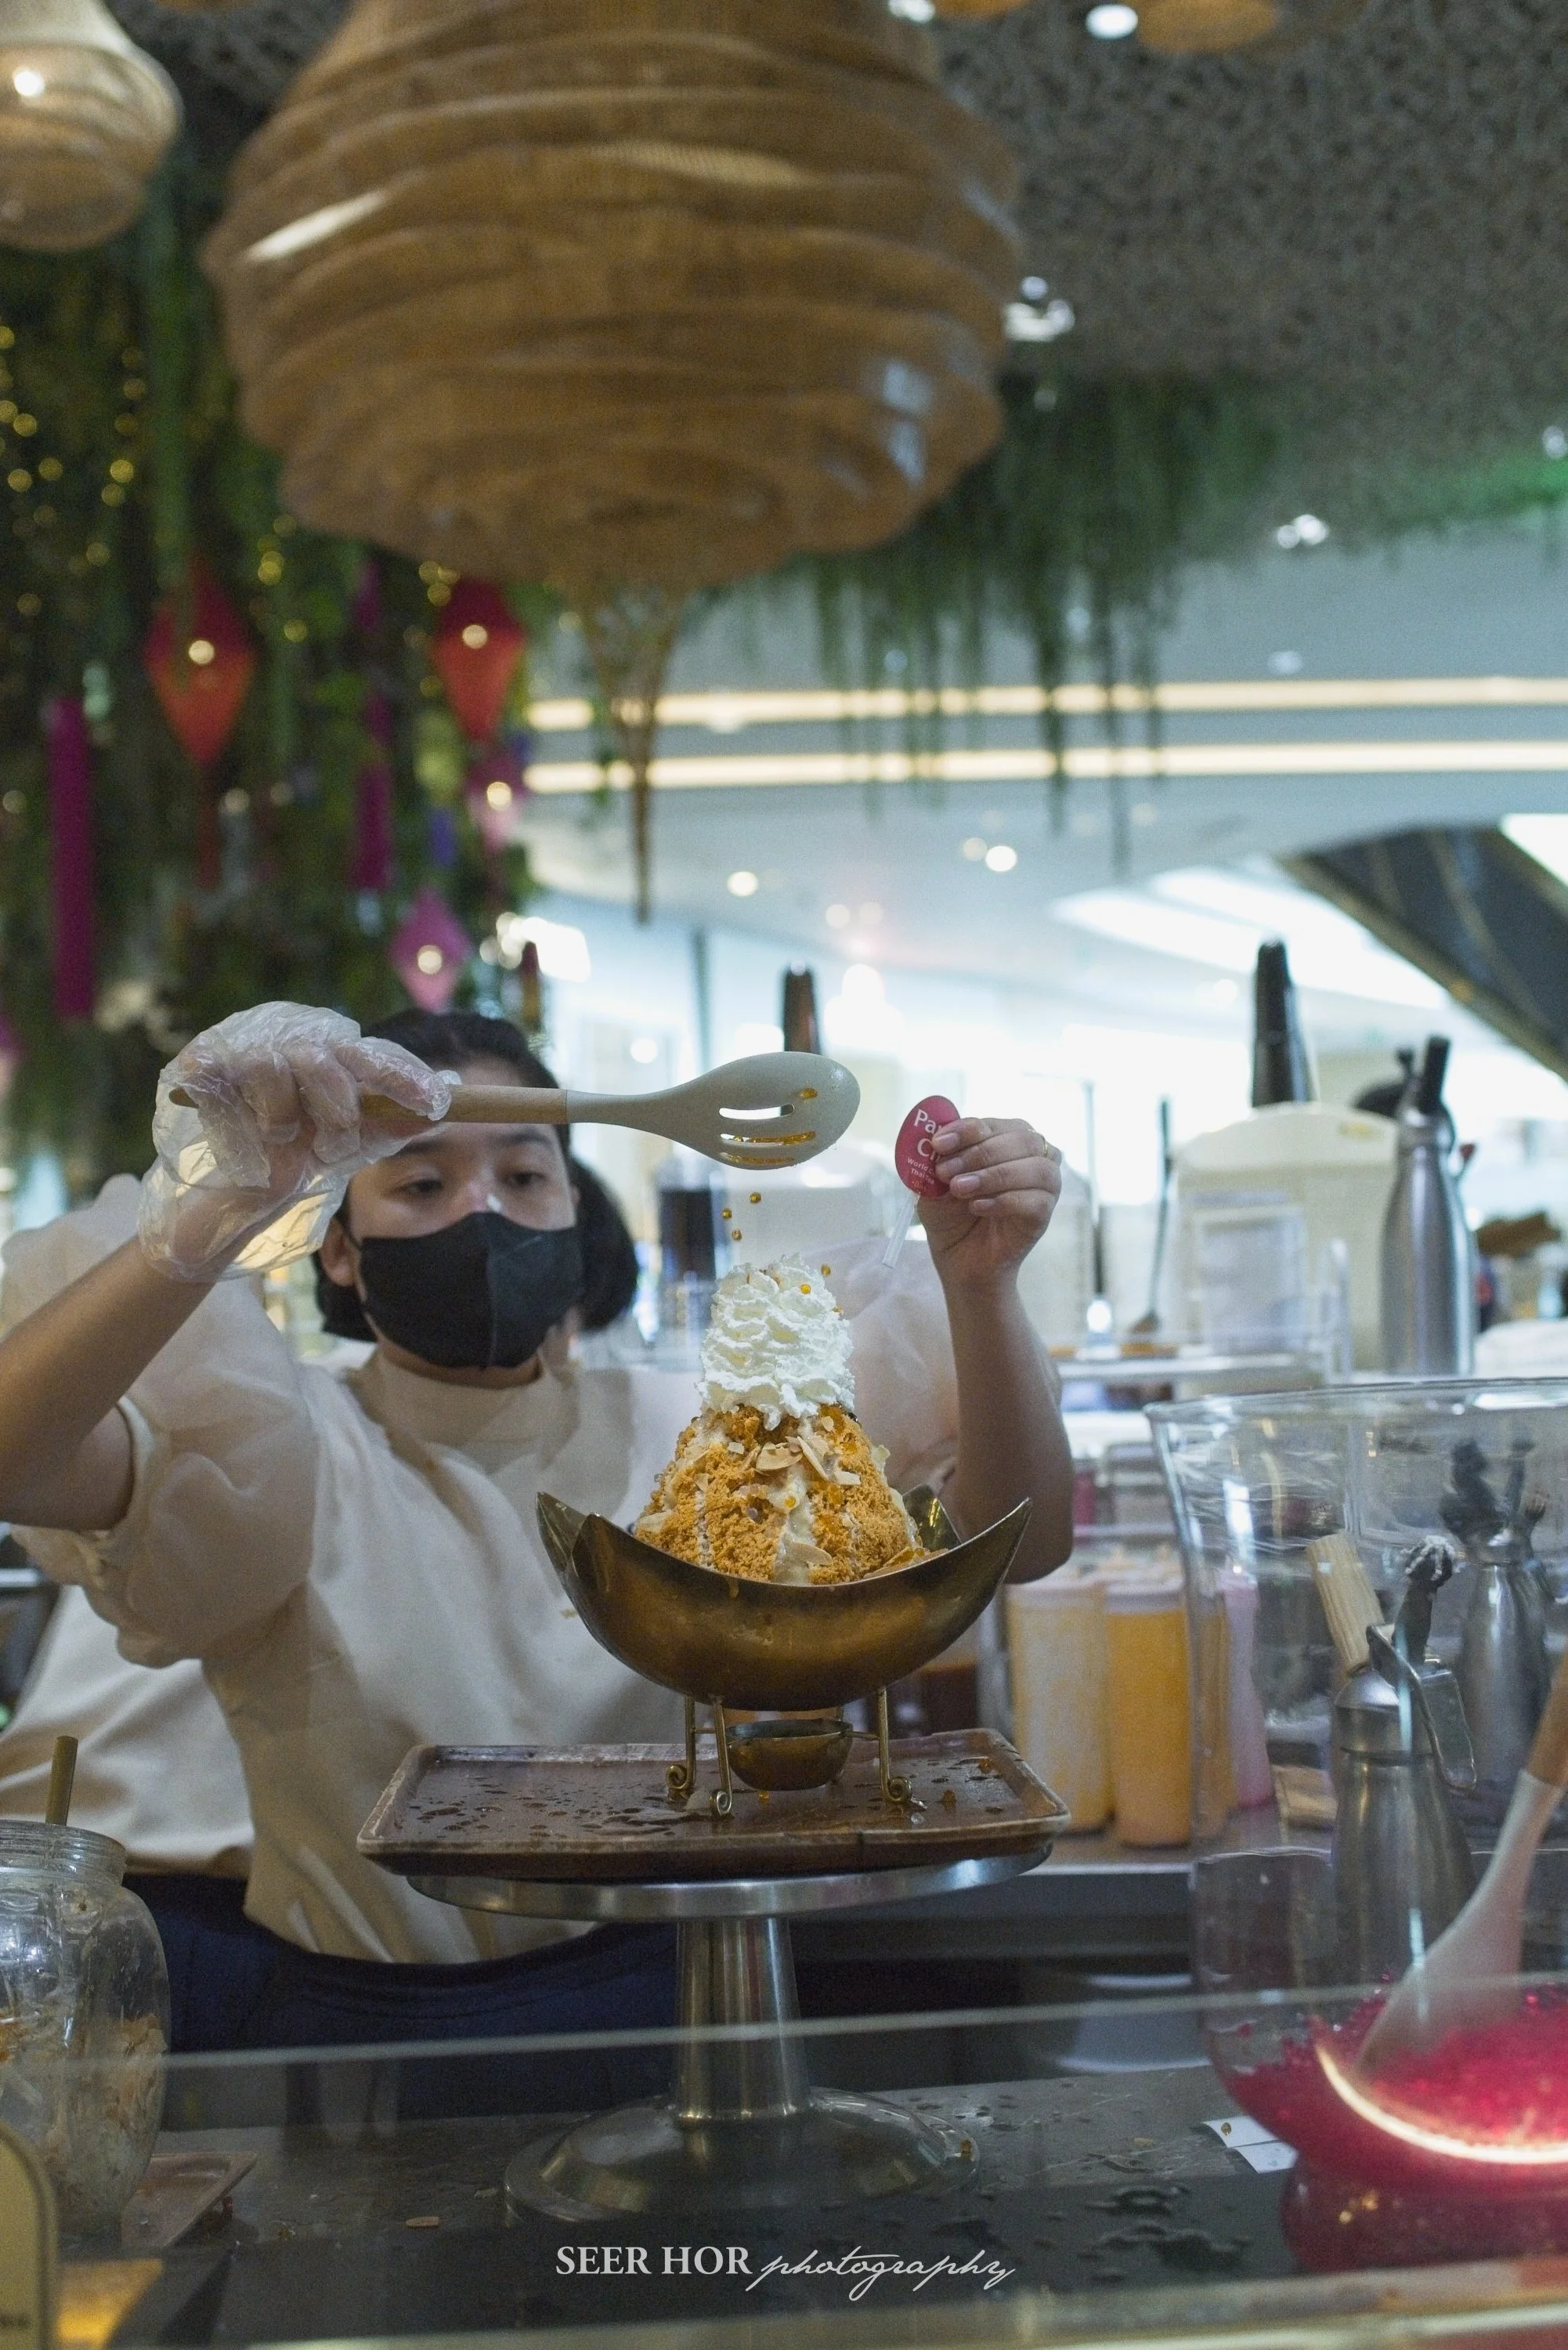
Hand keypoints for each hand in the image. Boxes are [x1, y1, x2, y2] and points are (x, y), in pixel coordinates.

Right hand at [139, 1003, 450, 1282]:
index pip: (373, 1055)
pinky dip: (237, 1129)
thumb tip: (452, 1095)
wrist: (242, 1178)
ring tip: (282, 1138)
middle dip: (336, 1108)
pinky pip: (220, 1090)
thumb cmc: (307, 1146)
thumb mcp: (356, 1138)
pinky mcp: (198, 1067)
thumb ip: (398, 1119)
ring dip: (282, 1117)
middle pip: (321, 1059)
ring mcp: (242, 1047)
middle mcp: (289, 1039)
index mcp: (333, 1050)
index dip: (403, 1077)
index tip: (436, 1102)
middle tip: (336, 1144)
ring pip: (267, 1068)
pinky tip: (247, 1141)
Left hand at [920, 1117, 1062, 1292]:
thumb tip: (936, 1144)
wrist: (959, 1260)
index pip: (993, 1124)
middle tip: (946, 1171)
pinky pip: (1036, 1200)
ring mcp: (1043, 1186)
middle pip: (1022, 1138)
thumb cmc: (950, 1216)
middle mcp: (1033, 1157)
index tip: (938, 1143)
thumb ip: (935, 1161)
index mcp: (1005, 1139)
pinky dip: (1004, 1200)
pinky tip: (977, 1207)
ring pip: (1036, 1167)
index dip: (967, 1129)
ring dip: (995, 1175)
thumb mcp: (934, 1185)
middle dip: (980, 1152)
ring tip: (960, 1189)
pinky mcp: (1043, 1215)